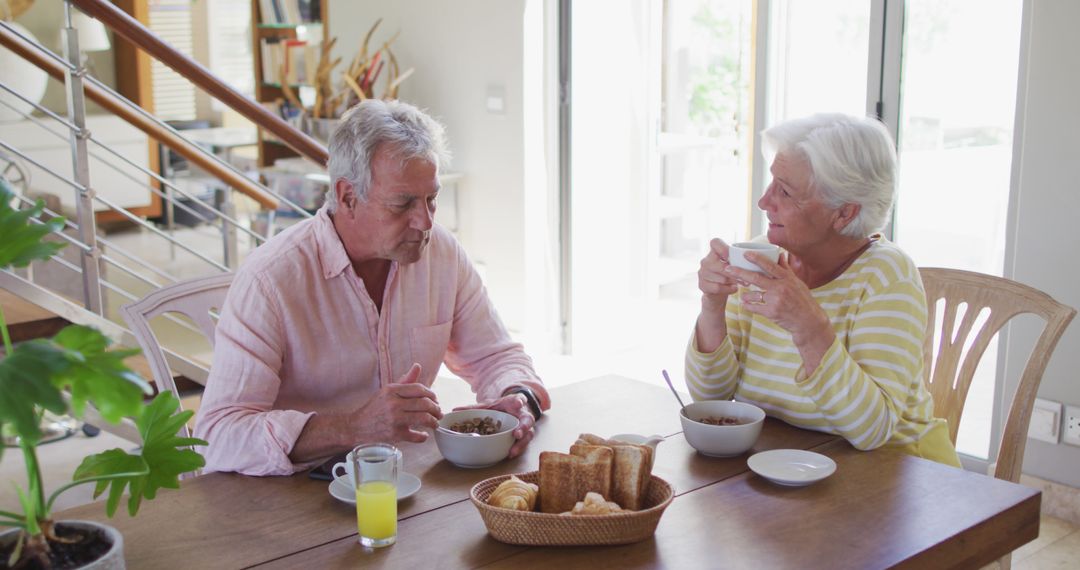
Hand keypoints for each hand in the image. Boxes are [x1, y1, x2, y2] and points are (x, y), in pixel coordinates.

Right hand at [354, 363, 441, 443]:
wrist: (357, 427)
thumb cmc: (374, 408)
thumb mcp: (387, 391)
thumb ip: (405, 381)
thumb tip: (418, 366)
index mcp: (392, 390)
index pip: (419, 389)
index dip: (431, 394)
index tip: (435, 400)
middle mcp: (394, 403)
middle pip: (424, 404)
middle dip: (436, 408)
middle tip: (439, 412)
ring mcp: (395, 419)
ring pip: (424, 418)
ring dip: (434, 421)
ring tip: (435, 423)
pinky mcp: (395, 434)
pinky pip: (416, 435)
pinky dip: (423, 436)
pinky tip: (424, 435)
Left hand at [453, 393, 535, 457]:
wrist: (511, 410)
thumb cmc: (499, 408)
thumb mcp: (487, 405)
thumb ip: (473, 408)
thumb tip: (454, 410)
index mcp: (513, 403)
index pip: (518, 399)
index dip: (519, 401)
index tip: (518, 403)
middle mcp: (522, 415)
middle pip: (528, 420)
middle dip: (523, 427)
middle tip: (517, 433)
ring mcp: (525, 427)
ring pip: (528, 435)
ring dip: (521, 443)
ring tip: (512, 451)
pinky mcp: (524, 437)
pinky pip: (524, 444)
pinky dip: (517, 450)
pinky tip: (509, 454)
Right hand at [698, 238, 740, 312]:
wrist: (717, 292)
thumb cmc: (729, 275)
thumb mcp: (733, 265)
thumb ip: (739, 260)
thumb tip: (753, 260)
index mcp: (714, 252)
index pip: (715, 242)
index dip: (724, 249)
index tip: (731, 258)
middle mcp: (706, 261)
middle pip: (721, 266)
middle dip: (734, 273)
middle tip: (744, 277)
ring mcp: (702, 273)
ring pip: (721, 278)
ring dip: (733, 282)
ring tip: (738, 283)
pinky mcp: (702, 285)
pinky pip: (718, 287)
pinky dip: (728, 289)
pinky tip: (733, 288)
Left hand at [724, 253, 834, 369]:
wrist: (808, 321)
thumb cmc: (802, 300)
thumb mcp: (797, 282)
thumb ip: (786, 269)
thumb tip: (780, 254)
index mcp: (787, 279)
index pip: (770, 266)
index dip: (757, 259)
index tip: (745, 253)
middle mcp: (781, 288)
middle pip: (757, 278)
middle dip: (740, 273)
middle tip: (728, 269)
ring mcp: (776, 301)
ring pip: (754, 294)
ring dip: (746, 295)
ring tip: (743, 295)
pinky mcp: (772, 312)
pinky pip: (755, 308)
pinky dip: (748, 306)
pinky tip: (745, 304)